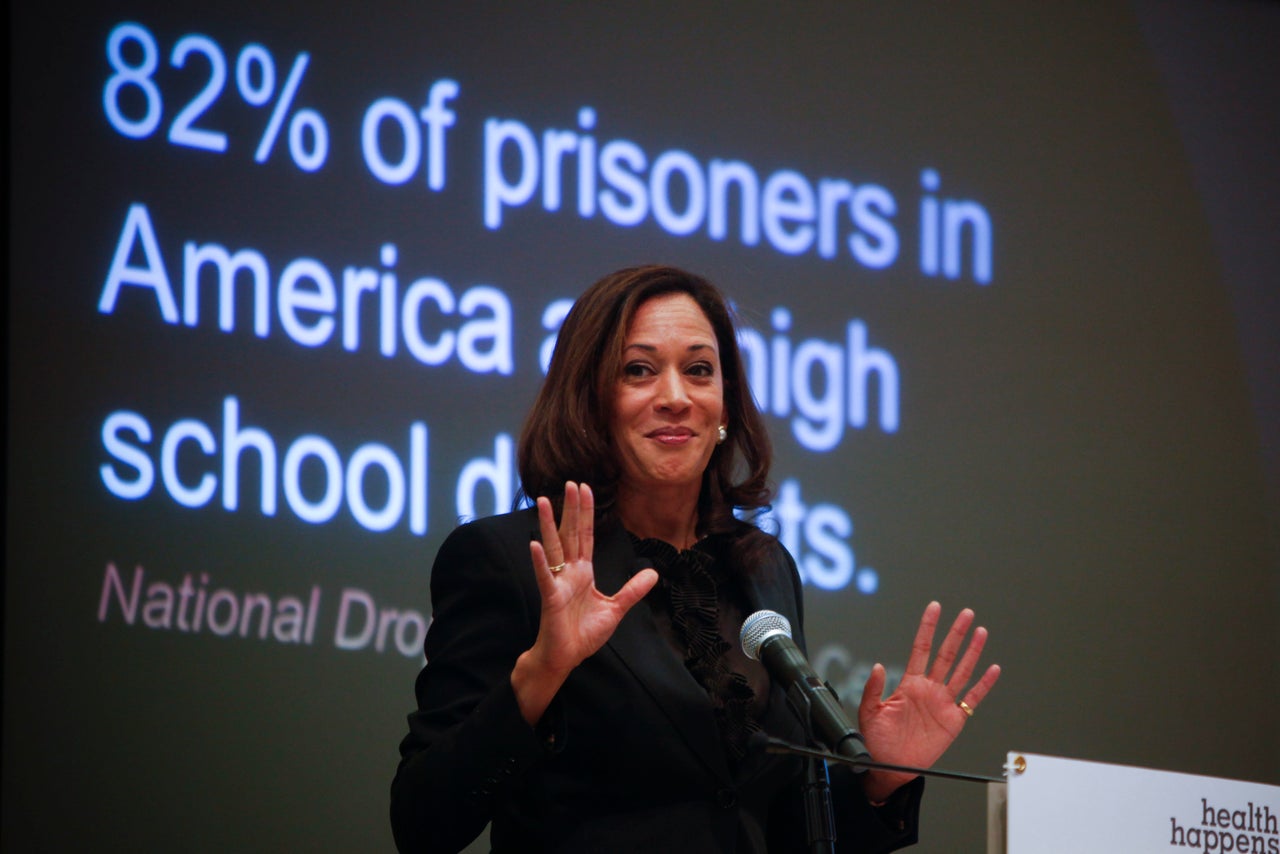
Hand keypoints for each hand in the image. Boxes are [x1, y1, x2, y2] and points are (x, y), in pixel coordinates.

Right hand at [511, 482, 658, 724]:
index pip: (585, 536)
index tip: (585, 488)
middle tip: (570, 482)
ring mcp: (558, 583)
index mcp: (583, 572)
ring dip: (549, 524)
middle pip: (570, 534)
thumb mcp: (615, 609)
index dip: (585, 512)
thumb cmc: (584, 634)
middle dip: (571, 509)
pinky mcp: (551, 598)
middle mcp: (569, 572)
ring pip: (554, 547)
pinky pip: (545, 577)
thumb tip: (652, 573)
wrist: (566, 657)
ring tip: (543, 501)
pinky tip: (534, 544)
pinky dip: (540, 561)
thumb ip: (632, 590)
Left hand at [856, 601, 1000, 802]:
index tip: (934, 608)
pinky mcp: (954, 719)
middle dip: (956, 633)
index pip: (921, 649)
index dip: (928, 628)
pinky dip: (983, 685)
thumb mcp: (869, 712)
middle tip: (966, 614)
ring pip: (961, 671)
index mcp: (909, 684)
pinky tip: (992, 669)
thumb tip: (879, 666)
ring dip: (972, 652)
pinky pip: (972, 699)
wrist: (890, 767)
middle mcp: (929, 689)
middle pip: (946, 655)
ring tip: (980, 632)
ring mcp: (943, 702)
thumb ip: (873, 689)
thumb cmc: (877, 740)